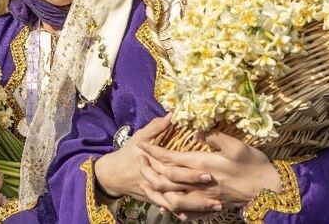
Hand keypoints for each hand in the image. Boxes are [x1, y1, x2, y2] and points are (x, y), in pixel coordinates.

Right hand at [94, 116, 211, 203]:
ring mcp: (154, 193)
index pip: (174, 171)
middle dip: (197, 191)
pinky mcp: (155, 201)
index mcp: (153, 165)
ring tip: (215, 206)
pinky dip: (184, 213)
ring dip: (195, 207)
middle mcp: (154, 181)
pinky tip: (200, 214)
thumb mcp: (139, 137)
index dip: (191, 174)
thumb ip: (155, 127)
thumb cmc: (127, 154)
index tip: (208, 173)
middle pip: (178, 190)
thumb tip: (171, 115)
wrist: (111, 175)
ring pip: (176, 204)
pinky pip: (171, 210)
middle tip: (217, 192)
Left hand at [138, 130, 280, 219]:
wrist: (269, 191)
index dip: (154, 151)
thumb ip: (214, 137)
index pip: (171, 158)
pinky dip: (173, 207)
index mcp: (203, 164)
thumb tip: (196, 131)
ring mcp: (203, 197)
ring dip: (156, 188)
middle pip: (165, 178)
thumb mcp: (237, 145)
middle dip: (149, 168)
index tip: (141, 144)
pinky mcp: (210, 206)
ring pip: (171, 196)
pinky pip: (186, 211)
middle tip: (138, 159)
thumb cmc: (254, 165)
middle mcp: (199, 182)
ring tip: (146, 180)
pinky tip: (166, 203)